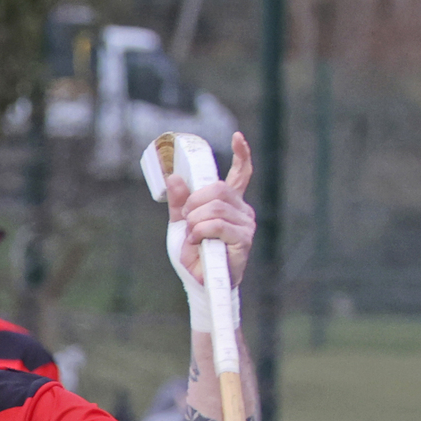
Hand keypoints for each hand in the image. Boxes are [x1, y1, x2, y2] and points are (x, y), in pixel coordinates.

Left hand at [166, 132, 254, 285]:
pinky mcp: (244, 239)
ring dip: (194, 222)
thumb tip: (174, 177)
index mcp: (229, 203)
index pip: (241, 174)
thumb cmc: (195, 255)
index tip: (237, 137)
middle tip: (187, 222)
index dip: (242, 155)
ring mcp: (245, 224)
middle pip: (216, 189)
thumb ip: (179, 202)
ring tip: (192, 237)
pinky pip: (217, 225)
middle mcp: (242, 210)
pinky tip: (197, 242)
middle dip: (193, 204)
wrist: (200, 282)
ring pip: (214, 207)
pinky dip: (200, 232)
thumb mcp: (181, 224)